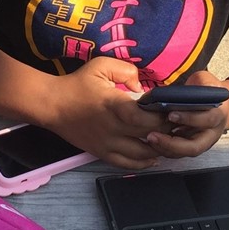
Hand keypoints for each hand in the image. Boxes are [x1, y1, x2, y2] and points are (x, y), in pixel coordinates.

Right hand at [44, 57, 170, 169]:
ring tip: (168, 139)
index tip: (172, 110)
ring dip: (159, 148)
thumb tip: (142, 88)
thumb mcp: (100, 66)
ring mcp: (107, 144)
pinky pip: (127, 164)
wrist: (52, 105)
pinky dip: (143, 163)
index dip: (163, 117)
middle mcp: (112, 128)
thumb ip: (126, 71)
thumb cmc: (77, 84)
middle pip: (149, 137)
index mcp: (114, 106)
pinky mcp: (101, 153)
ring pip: (142, 154)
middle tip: (176, 124)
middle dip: (167, 132)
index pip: (146, 118)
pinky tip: (153, 157)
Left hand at [144, 70, 228, 157]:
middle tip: (152, 136)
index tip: (171, 114)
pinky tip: (151, 141)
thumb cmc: (207, 90)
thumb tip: (174, 93)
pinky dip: (163, 149)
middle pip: (194, 147)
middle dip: (172, 144)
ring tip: (149, 138)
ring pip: (183, 153)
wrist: (215, 103)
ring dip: (164, 149)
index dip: (189, 118)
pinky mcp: (191, 146)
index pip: (207, 120)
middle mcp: (211, 134)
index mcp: (218, 115)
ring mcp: (201, 143)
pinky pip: (177, 153)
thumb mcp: (205, 81)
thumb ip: (194, 86)